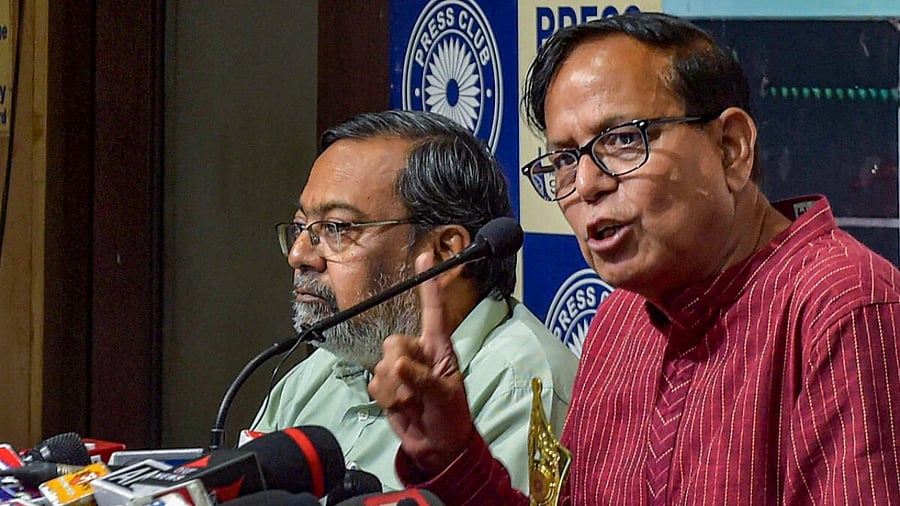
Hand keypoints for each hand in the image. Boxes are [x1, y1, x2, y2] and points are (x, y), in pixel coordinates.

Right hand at [368, 250, 473, 473]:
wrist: (437, 447)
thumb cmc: (452, 417)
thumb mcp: (444, 396)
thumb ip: (421, 378)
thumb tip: (397, 364)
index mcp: (439, 347)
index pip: (432, 310)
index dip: (427, 285)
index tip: (424, 257)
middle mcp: (418, 353)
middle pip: (393, 342)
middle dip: (401, 368)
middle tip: (417, 389)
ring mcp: (401, 370)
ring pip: (382, 365)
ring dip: (396, 389)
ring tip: (414, 402)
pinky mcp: (387, 387)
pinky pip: (374, 383)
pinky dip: (387, 398)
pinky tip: (402, 407)